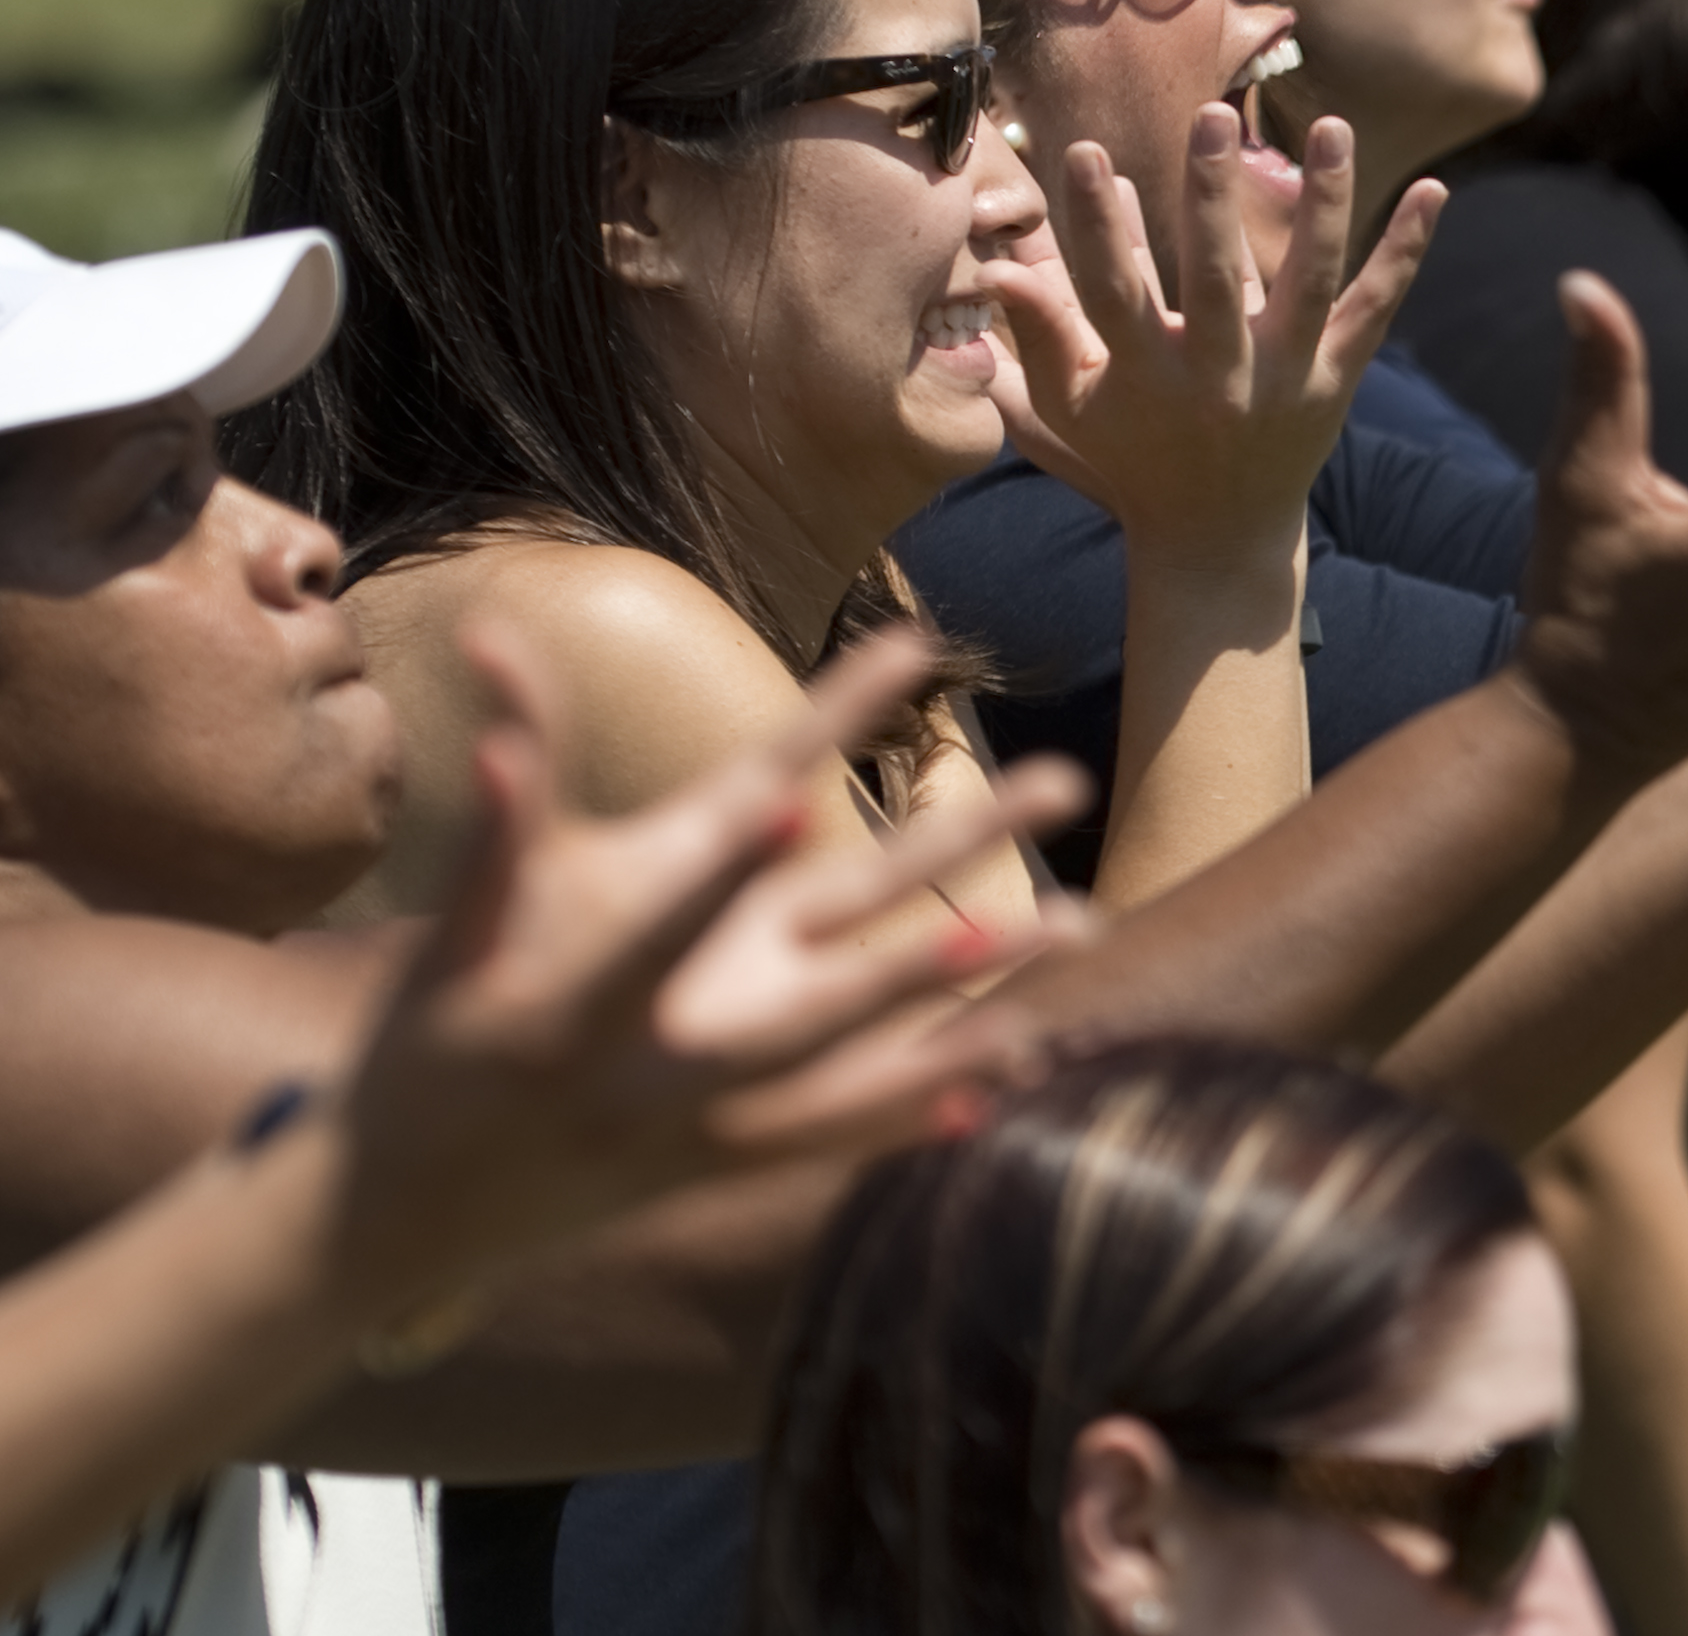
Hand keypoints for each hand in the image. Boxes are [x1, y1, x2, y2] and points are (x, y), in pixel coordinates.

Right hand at [330, 627, 1089, 1307]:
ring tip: (1066, 951)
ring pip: (853, 1081)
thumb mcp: (450, 936)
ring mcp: (696, 1130)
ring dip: (958, 1034)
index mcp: (572, 1005)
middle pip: (807, 1011)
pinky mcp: (721, 1164)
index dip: (712, 866)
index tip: (785, 801)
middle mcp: (649, 1077)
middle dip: (908, 965)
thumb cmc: (432, 1044)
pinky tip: (1019, 1072)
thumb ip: (496, 824)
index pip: (656, 914)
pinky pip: (838, 1137)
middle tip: (994, 923)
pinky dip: (921, 1109)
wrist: (403, 1209)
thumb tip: (496, 696)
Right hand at [985, 107, 1442, 569]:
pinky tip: (1433, 191)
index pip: (1113, 289)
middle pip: (1216, 279)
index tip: (1082, 151)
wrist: (1217, 539)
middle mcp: (1218, 377)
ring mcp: (1285, 378)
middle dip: (1210, 198)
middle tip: (1210, 117)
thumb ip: (1036, 333)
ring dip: (1325, 204)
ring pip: (1310, 284)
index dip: (1095, 224)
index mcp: (1145, 376)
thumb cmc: (1130, 457)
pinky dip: (1405, 252)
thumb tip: (996, 265)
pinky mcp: (1335, 380)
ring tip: (1332, 127)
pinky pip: (1375, 309)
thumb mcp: (1069, 407)